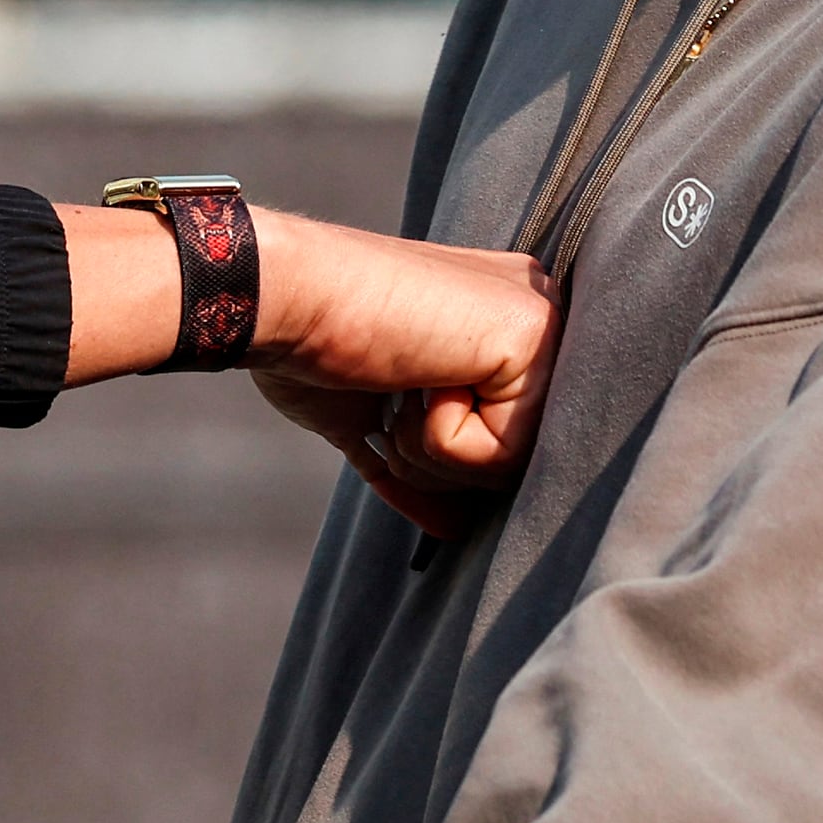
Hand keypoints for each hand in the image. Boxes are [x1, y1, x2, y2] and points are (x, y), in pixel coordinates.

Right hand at [249, 214, 555, 537]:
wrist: (285, 295)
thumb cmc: (311, 342)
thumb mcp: (375, 412)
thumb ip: (423, 457)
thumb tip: (454, 528)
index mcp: (499, 325)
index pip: (502, 442)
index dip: (436, 449)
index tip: (395, 388)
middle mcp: (530, 315)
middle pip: (510, 462)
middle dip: (430, 455)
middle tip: (395, 385)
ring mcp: (538, 322)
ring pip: (506, 466)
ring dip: (426, 445)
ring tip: (399, 376)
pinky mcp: (531, 337)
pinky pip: (498, 454)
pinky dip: (434, 438)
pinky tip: (407, 374)